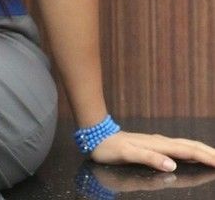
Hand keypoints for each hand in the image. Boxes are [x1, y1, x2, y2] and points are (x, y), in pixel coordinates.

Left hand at [90, 129, 214, 171]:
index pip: (188, 151)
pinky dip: (191, 152)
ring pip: (186, 146)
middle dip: (209, 153)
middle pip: (191, 146)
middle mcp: (161, 142)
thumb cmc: (110, 148)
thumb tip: (171, 164)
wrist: (96, 135)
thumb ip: (148, 158)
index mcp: (159, 145)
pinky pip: (178, 148)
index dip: (206, 157)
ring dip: (202, 151)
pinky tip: (192, 156)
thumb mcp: (127, 154)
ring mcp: (158, 143)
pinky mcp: (153, 145)